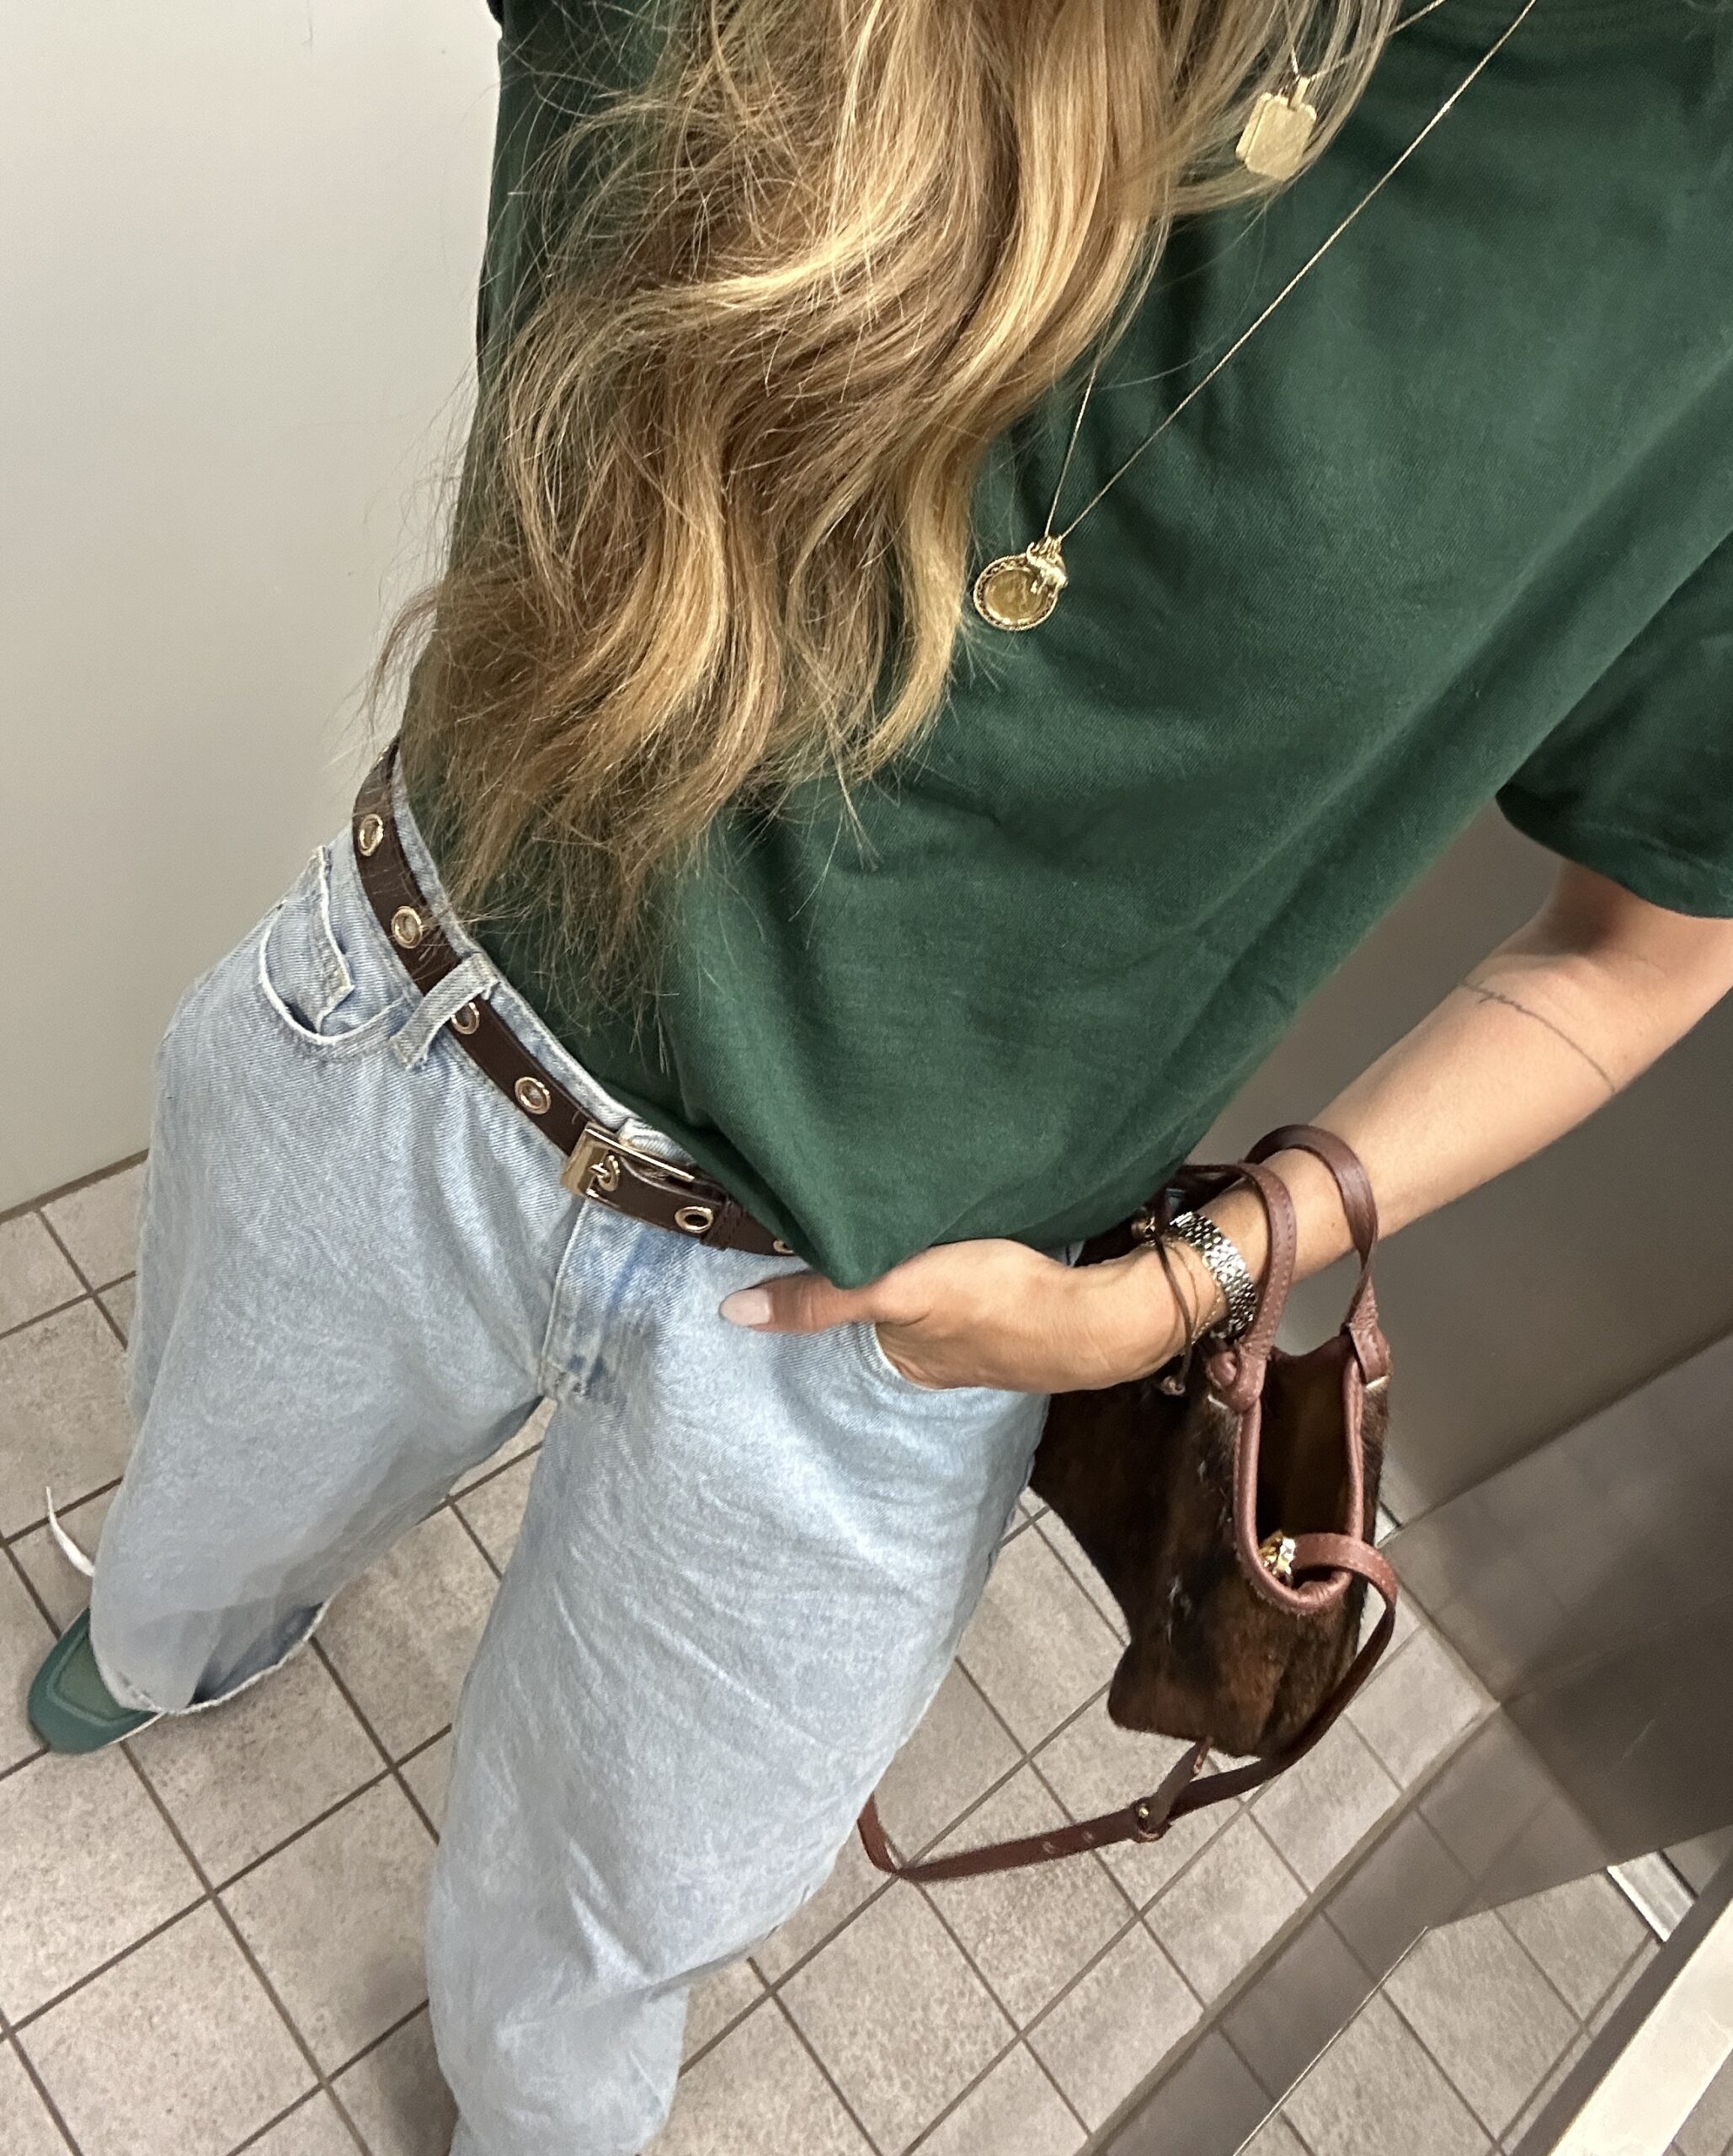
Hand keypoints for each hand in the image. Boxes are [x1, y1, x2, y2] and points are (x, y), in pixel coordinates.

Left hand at [717, 1238, 1191, 1392]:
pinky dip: (956, 1256)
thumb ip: (821, 1299)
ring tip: (905, 1211)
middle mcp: (933, 1354)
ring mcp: (978, 1330)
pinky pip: (967, 1275)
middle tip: (860, 1203)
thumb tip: (732, 1312)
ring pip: (925, 1288)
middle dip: (874, 1261)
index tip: (814, 1227)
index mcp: (899, 1357)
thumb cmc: (997, 1302)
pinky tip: (960, 1229)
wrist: (1099, 1311)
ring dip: (916, 1257)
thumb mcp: (898, 1294)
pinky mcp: (1015, 1300)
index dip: (828, 1273)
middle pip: (885, 1299)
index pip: (843, 1311)